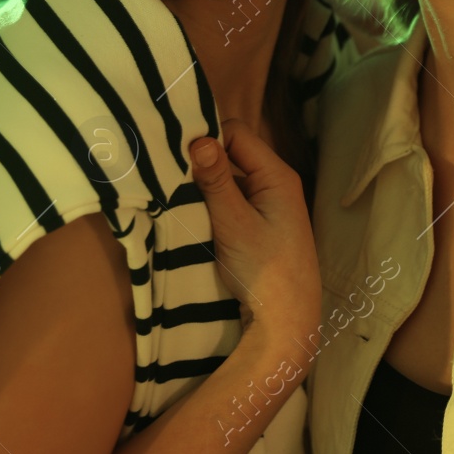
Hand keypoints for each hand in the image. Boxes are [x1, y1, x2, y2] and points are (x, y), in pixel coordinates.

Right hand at [189, 124, 320, 339]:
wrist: (286, 320)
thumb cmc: (264, 271)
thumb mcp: (233, 223)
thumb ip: (216, 181)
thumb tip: (200, 140)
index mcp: (277, 176)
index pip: (237, 133)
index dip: (207, 138)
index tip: (175, 154)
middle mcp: (276, 184)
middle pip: (233, 154)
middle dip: (203, 161)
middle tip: (168, 171)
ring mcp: (269, 205)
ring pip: (230, 179)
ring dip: (206, 185)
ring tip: (174, 192)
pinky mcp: (260, 225)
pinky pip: (233, 201)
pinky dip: (213, 203)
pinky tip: (191, 213)